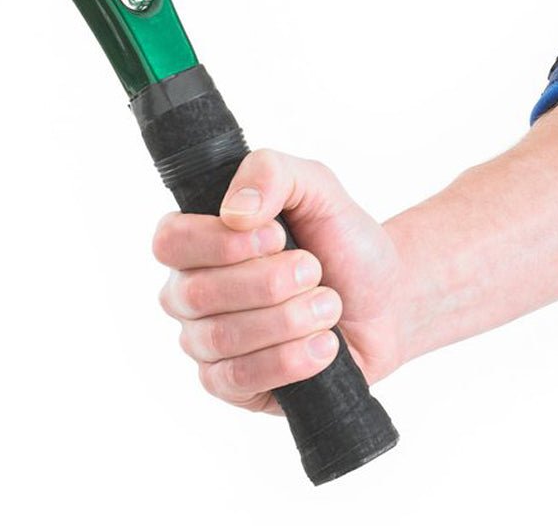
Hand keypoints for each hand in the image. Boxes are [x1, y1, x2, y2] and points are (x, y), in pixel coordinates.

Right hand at [152, 150, 403, 413]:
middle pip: (198, 293)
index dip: (220, 241)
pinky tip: (325, 345)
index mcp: (201, 238)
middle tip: (314, 270)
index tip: (276, 236)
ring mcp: (207, 342)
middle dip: (270, 281)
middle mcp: (192, 290)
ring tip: (329, 304)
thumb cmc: (342, 242)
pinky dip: (290, 359)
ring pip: (221, 338)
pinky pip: (239, 379)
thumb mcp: (317, 186)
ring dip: (290, 319)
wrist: (386, 298)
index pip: (171, 241)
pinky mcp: (232, 385)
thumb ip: (272, 173)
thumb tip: (234, 212)